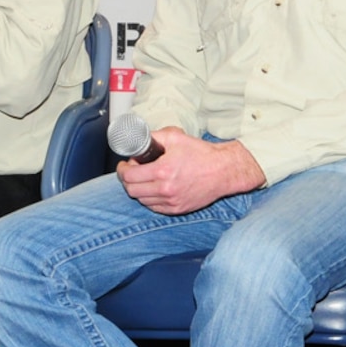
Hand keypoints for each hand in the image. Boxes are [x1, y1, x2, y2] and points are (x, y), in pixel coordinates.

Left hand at [116, 129, 264, 215]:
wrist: (223, 171)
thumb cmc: (202, 154)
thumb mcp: (176, 138)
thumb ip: (153, 137)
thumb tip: (138, 140)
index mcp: (163, 171)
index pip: (129, 176)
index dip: (122, 169)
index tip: (125, 164)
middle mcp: (165, 189)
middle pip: (131, 190)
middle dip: (127, 179)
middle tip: (132, 170)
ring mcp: (171, 201)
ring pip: (141, 200)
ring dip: (138, 189)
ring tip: (144, 178)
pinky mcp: (177, 209)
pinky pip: (153, 207)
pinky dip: (149, 198)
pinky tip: (154, 188)